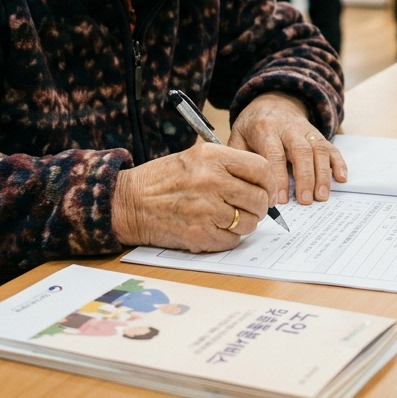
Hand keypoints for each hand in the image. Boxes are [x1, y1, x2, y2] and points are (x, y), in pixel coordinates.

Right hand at [111, 142, 277, 251]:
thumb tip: (263, 184)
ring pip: (249, 223)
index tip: (265, 191)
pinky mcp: (200, 234)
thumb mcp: (195, 158)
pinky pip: (232, 241)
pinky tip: (213, 228)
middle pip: (259, 199)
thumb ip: (228, 166)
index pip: (261, 169)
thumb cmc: (162, 180)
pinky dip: (228, 238)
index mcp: (212, 156)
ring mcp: (206, 209)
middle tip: (248, 209)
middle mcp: (211, 180)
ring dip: (244, 224)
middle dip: (258, 207)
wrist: (128, 202)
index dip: (268, 183)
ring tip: (226, 218)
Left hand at [229, 92, 346, 204]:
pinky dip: (339, 162)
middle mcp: (289, 128)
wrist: (272, 100)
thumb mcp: (238, 135)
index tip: (281, 199)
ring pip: (319, 149)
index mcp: (266, 129)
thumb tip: (244, 184)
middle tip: (305, 200)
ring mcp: (306, 130)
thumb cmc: (253, 125)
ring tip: (322, 196)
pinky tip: (342, 178)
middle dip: (305, 177)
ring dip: (323, 174)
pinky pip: (331, 147)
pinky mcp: (318, 134)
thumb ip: (240, 157)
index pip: (275, 154)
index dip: (279, 178)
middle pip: (301, 151)